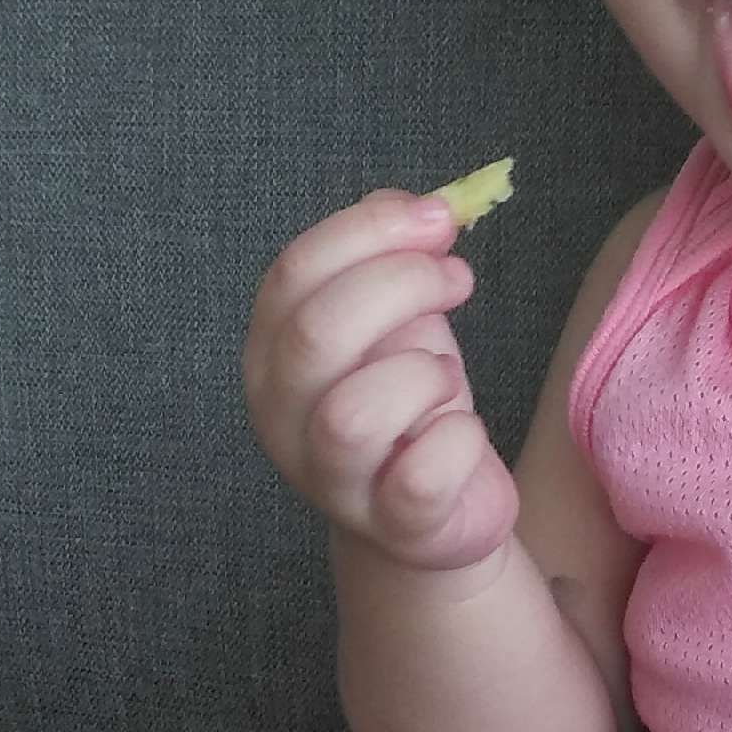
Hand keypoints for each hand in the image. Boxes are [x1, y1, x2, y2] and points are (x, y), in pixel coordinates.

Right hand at [243, 187, 520, 573]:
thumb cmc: (408, 399)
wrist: (432, 510)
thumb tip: (414, 207)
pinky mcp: (390, 525)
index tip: (439, 219)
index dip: (370, 232)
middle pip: (316, 333)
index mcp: (271, 352)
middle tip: (455, 278)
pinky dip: (459, 438)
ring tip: (444, 374)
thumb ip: (389, 252)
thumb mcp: (395, 316)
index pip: (292, 275)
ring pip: (354, 412)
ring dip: (422, 372)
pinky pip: (421, 475)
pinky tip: (460, 430)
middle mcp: (281, 417)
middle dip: (401, 286)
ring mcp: (329, 479)